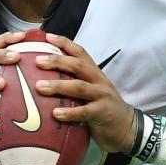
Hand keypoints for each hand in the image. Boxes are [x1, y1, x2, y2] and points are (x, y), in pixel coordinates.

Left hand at [33, 33, 135, 154]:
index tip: (47, 36)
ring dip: (58, 86)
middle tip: (38, 61)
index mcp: (95, 73)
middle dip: (57, 61)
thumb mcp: (92, 91)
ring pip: (79, 87)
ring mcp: (102, 96)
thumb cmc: (103, 108)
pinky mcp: (102, 113)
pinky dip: (69, 112)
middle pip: (78, 65)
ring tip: (40, 87)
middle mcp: (99, 81)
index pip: (80, 52)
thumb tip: (45, 80)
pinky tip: (55, 113)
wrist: (127, 127)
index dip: (65, 43)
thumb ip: (75, 83)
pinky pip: (84, 111)